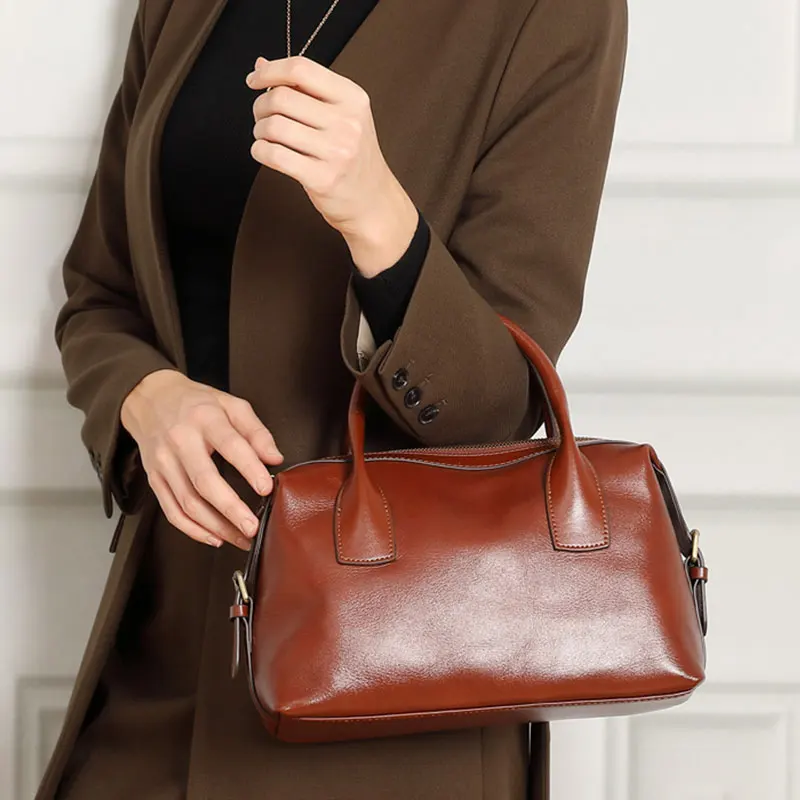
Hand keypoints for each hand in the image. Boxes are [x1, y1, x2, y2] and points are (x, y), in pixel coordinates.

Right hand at [120, 369, 283, 550]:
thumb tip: (275, 458)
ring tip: (241, 538)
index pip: (230, 445)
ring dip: (215, 526)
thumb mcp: (231, 405)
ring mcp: (163, 462)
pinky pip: (171, 510)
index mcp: (205, 419)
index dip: (249, 468)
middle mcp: (180, 441)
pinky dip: (192, 530)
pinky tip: (214, 537)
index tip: (266, 488)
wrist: (150, 398)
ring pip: (188, 502)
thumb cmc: (196, 403)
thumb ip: (256, 431)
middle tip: (252, 527)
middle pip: (204, 481)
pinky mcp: (153, 479)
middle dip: (230, 509)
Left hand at [246, 55, 418, 277]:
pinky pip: (274, 155)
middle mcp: (347, 122)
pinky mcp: (322, 178)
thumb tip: (261, 66)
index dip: (270, 72)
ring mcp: (336, 152)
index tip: (255, 81)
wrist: (373, 201)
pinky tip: (265, 152)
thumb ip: (304, 90)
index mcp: (353, 98)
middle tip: (262, 117)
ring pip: (274, 127)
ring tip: (266, 137)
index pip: (301, 69)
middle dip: (261, 106)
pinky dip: (260, 151)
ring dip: (259, 131)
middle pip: (282, 98)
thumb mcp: (340, 116)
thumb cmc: (352, 157)